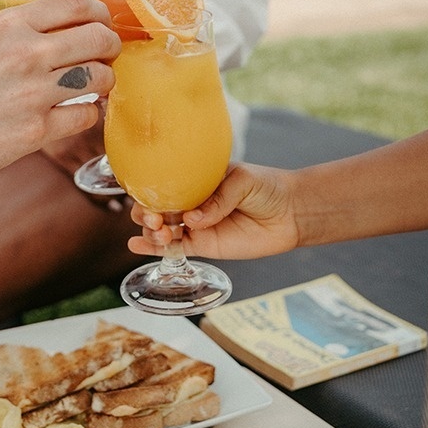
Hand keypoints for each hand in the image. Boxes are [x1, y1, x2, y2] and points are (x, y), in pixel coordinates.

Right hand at [0, 0, 120, 183]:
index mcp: (7, 25)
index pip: (74, 4)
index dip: (97, 10)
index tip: (100, 19)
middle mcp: (28, 54)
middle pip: (97, 38)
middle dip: (110, 44)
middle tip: (107, 52)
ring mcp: (35, 93)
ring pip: (99, 77)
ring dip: (103, 79)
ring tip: (96, 83)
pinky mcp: (36, 131)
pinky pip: (84, 116)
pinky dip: (87, 113)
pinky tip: (78, 112)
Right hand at [128, 163, 300, 260]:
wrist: (290, 212)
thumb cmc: (267, 187)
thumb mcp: (241, 180)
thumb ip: (218, 198)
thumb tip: (193, 220)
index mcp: (195, 179)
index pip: (163, 182)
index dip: (150, 189)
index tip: (149, 197)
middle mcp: (190, 201)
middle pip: (155, 207)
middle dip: (145, 212)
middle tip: (156, 219)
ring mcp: (195, 225)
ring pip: (161, 228)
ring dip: (151, 231)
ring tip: (162, 232)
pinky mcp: (204, 245)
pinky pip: (175, 248)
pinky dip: (154, 248)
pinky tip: (137, 245)